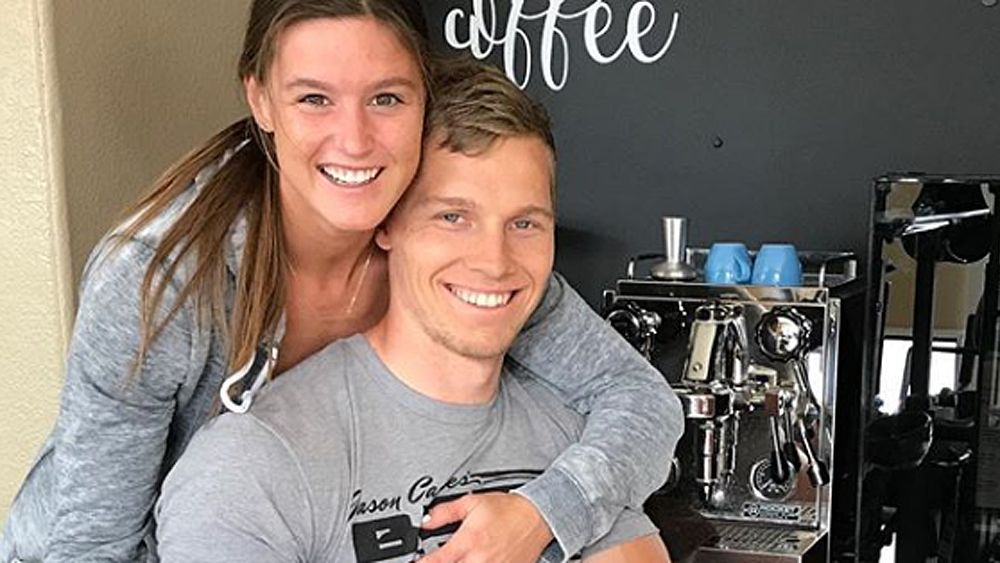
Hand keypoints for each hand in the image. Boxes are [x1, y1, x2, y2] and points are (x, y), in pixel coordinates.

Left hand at [418, 492, 553, 562]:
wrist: (537, 517)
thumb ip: (445, 512)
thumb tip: (425, 521)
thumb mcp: (472, 502)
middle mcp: (480, 560)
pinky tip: (475, 561)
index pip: (436, 561)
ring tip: (462, 557)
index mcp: (469, 541)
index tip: (415, 561)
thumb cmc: (508, 509)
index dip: (422, 562)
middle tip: (444, 556)